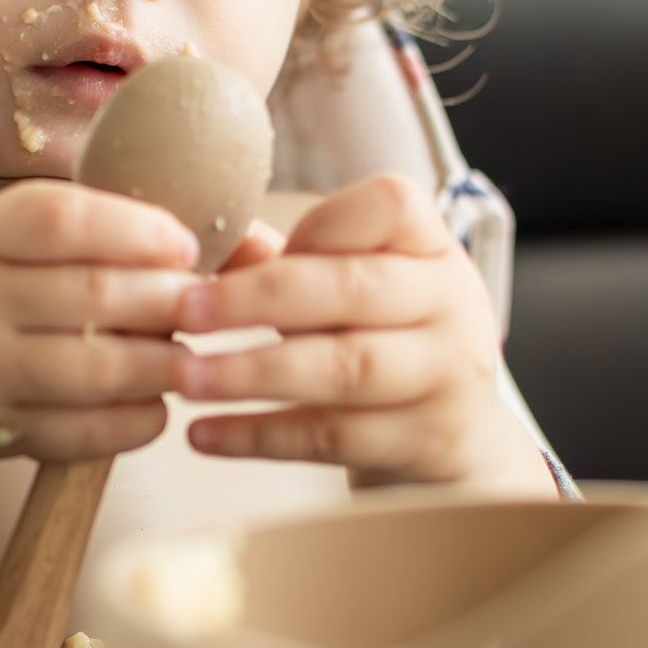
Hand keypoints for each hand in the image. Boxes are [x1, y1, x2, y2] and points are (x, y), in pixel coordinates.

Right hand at [0, 182, 199, 467]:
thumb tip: (170, 222)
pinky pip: (78, 435)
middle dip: (169, 300)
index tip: (184, 243)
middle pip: (91, 296)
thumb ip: (54, 222)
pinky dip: (132, 423)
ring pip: (94, 371)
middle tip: (211, 303)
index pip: (59, 219)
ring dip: (161, 365)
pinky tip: (156, 405)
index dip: (133, 229)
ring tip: (195, 356)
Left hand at [171, 173, 553, 493]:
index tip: (248, 254)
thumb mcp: (355, 293)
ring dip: (254, 372)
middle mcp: (453, 304)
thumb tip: (217, 239)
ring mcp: (447, 376)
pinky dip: (261, 435)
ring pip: (345, 368)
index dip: (317, 224)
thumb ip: (293, 264)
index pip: (390, 205)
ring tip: (187, 380)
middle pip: (354, 289)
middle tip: (187, 312)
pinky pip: (333, 436)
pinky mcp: (427, 442)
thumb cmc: (387, 344)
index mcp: (433, 248)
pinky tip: (205, 436)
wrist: (461, 439)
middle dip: (259, 298)